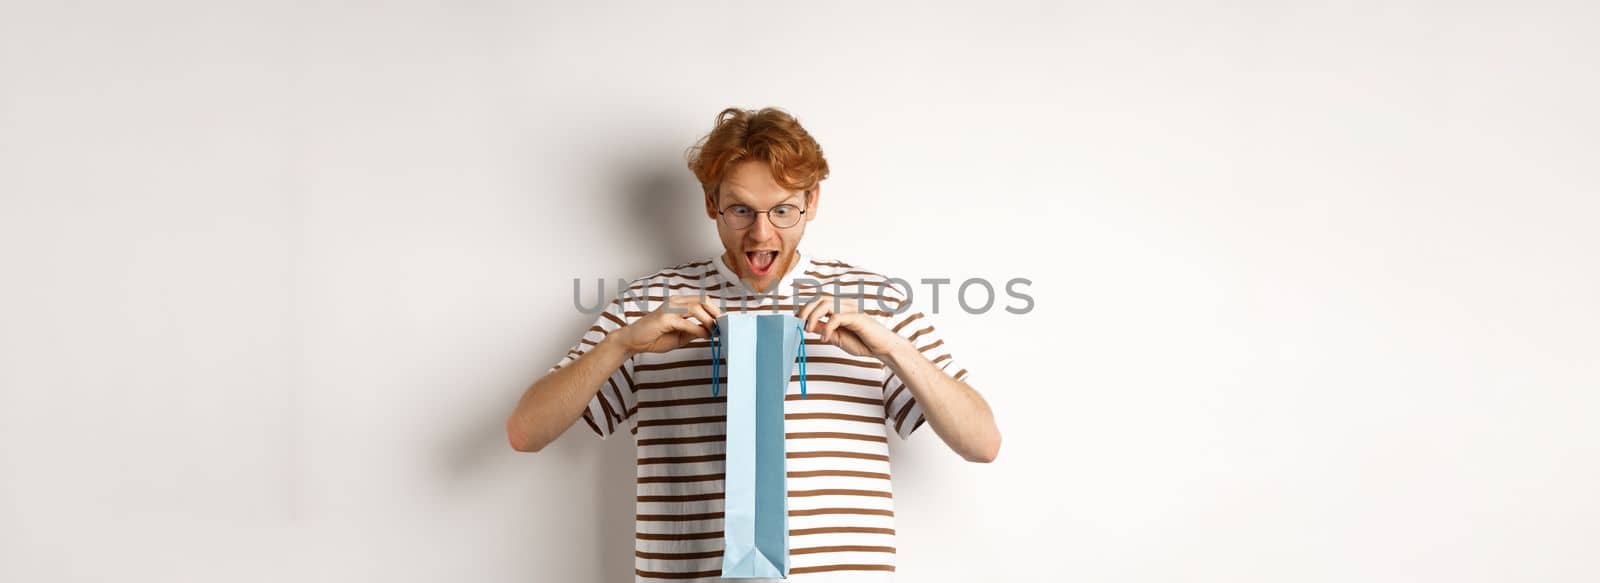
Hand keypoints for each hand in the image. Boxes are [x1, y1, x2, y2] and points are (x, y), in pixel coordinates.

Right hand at [616, 295, 723, 355]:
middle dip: (716, 312)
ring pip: (696, 307)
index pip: (703, 300)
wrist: (634, 340)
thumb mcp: (681, 335)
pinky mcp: (664, 318)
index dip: (716, 310)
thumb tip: (712, 331)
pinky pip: (686, 322)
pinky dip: (698, 329)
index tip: (725, 323)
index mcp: (679, 303)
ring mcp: (669, 308)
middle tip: (724, 326)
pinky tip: (704, 336)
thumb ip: (695, 330)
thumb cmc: (655, 337)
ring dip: (709, 320)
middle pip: (703, 300)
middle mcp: (675, 301)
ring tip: (715, 331)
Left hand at [795, 294, 909, 359]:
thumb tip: (809, 326)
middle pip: (820, 299)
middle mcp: (844, 305)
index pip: (818, 302)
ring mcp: (851, 309)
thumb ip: (824, 329)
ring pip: (826, 303)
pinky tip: (824, 338)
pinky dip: (827, 327)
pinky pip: (837, 317)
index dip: (805, 309)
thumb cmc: (862, 342)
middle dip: (806, 310)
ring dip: (813, 316)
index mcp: (839, 308)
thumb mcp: (837, 337)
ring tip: (808, 329)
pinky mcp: (856, 317)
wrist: (881, 348)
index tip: (796, 322)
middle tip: (798, 324)